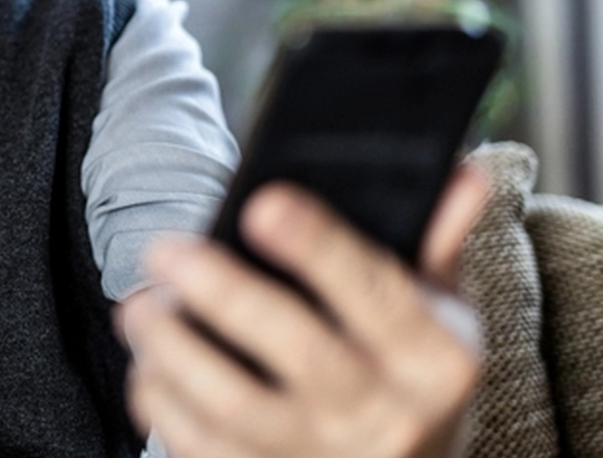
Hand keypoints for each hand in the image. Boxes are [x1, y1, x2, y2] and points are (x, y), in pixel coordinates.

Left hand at [117, 165, 488, 457]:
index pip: (378, 294)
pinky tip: (148, 365)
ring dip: (174, 350)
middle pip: (299, 350)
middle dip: (223, 292)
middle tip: (164, 249)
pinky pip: (202, 449)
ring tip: (141, 308)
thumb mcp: (438, 314)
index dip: (320, 247)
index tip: (263, 202)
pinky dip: (161, 404)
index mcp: (433, 361)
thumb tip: (461, 173)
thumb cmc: (406, 374)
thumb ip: (435, 242)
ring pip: (236, 407)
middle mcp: (384, 416)